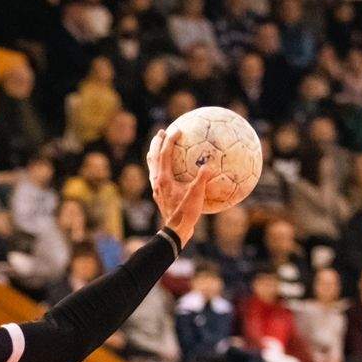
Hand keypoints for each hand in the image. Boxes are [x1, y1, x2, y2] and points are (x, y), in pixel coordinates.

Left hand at [146, 128, 211, 246]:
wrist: (175, 231)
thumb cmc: (186, 213)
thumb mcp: (197, 194)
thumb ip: (202, 178)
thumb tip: (208, 164)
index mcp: (164, 178)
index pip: (165, 154)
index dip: (170, 140)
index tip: (177, 130)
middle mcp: (157, 182)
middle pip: (154, 157)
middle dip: (157, 143)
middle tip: (161, 132)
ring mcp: (156, 189)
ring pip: (152, 167)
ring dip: (155, 154)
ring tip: (158, 147)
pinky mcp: (159, 195)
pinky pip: (156, 176)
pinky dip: (159, 167)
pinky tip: (167, 170)